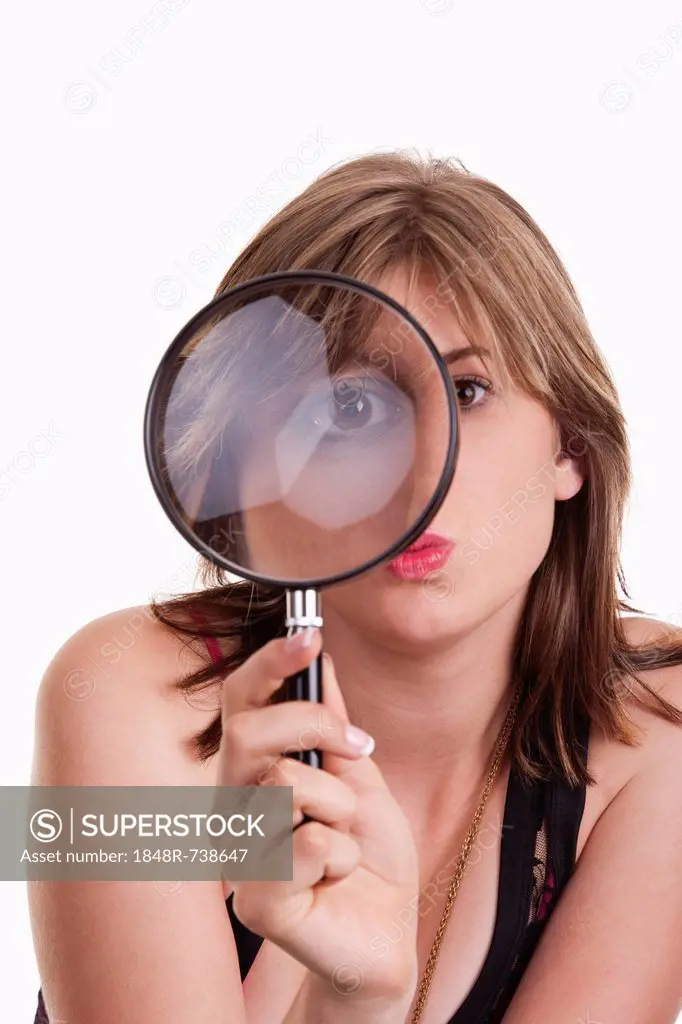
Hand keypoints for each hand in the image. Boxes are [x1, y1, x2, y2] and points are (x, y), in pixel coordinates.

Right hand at [218, 628, 419, 1003]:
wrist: (387, 931)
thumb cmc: (367, 855)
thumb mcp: (359, 775)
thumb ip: (332, 726)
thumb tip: (320, 660)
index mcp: (254, 772)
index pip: (239, 703)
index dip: (268, 664)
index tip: (309, 636)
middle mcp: (234, 807)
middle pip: (248, 733)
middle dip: (313, 727)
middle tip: (355, 749)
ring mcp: (239, 855)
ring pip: (282, 786)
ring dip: (339, 806)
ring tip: (345, 838)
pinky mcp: (257, 902)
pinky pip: (306, 844)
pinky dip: (341, 854)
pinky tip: (336, 875)